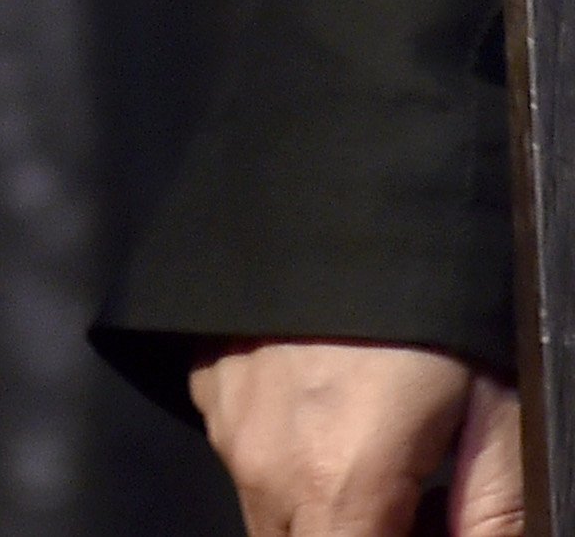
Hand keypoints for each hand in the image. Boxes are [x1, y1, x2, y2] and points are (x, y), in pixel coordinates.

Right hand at [188, 339, 523, 536]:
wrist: (346, 204)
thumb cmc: (428, 309)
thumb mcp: (498, 417)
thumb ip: (494, 518)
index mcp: (336, 486)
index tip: (430, 530)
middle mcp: (264, 467)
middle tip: (414, 507)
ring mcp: (227, 425)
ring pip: (270, 513)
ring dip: (321, 509)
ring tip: (379, 455)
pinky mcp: (209, 387)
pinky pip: (245, 455)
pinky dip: (287, 458)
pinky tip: (332, 409)